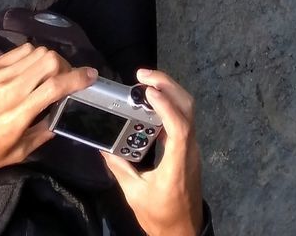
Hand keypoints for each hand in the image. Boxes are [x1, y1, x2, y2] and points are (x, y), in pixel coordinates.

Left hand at [0, 44, 97, 176]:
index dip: (77, 78)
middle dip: (65, 66)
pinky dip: (32, 55)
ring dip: (49, 59)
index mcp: (19, 112)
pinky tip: (33, 68)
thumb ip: (44, 132)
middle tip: (68, 78)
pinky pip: (18, 52)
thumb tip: (61, 115)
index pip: (55, 85)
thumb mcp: (20, 152)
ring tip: (51, 73)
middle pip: (48, 60)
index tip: (91, 76)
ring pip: (34, 51)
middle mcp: (10, 88)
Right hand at [102, 69, 203, 235]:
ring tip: (145, 83)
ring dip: (169, 91)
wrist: (183, 232)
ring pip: (187, 111)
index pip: (179, 128)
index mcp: (177, 165)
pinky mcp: (188, 150)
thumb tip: (104, 147)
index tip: (148, 91)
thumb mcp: (135, 195)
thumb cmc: (162, 217)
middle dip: (168, 86)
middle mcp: (189, 152)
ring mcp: (191, 150)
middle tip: (143, 75)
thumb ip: (120, 168)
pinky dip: (168, 104)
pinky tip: (150, 102)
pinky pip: (181, 119)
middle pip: (188, 109)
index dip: (166, 106)